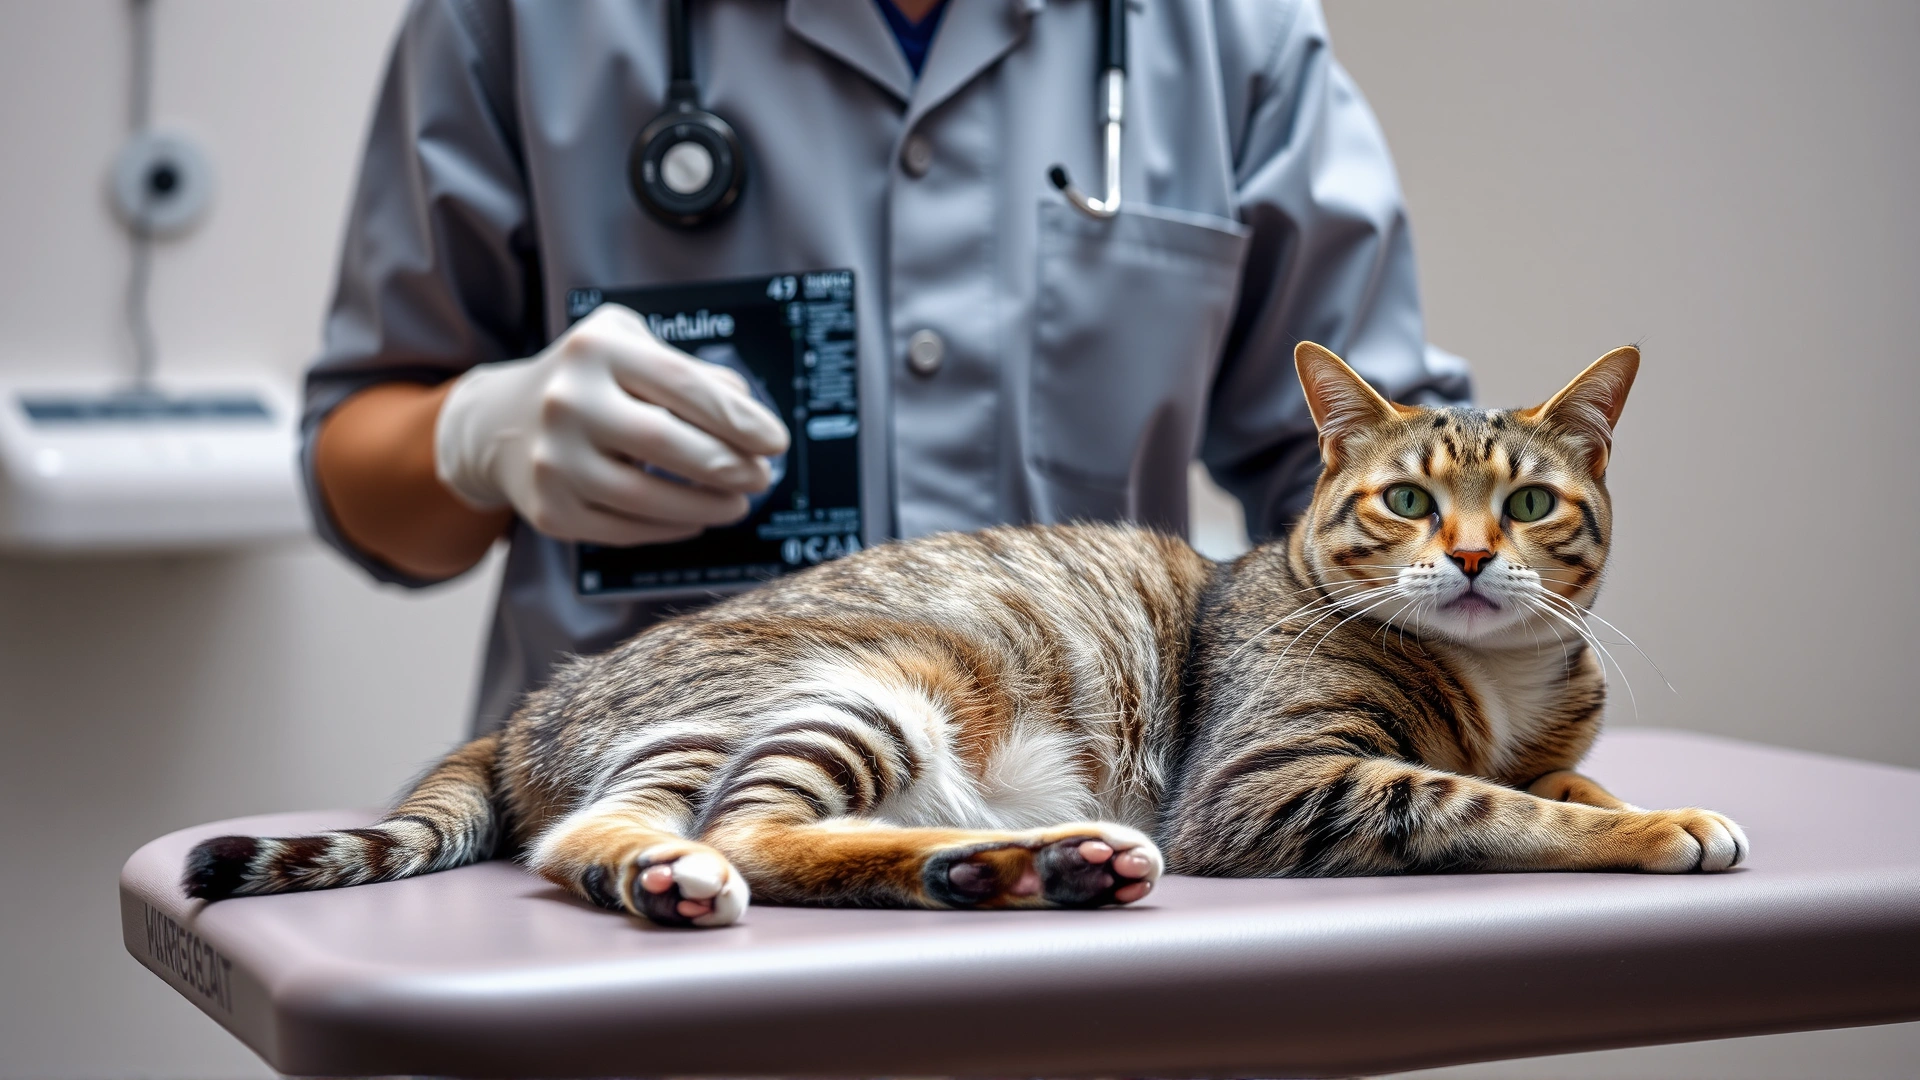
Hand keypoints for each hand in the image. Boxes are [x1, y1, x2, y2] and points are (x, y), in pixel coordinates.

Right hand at [433, 304, 789, 544]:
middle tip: (762, 477)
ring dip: (707, 505)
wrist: (500, 422)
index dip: (739, 417)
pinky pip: (624, 530)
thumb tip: (748, 410)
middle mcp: (567, 401)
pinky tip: (696, 518)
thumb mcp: (630, 348)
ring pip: (647, 498)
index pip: (682, 384)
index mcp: (596, 349)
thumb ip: (689, 371)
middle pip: (667, 444)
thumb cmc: (587, 379)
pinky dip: (670, 527)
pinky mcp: (550, 510)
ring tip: (738, 503)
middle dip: (729, 466)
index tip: (777, 441)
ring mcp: (553, 460)